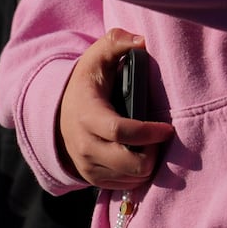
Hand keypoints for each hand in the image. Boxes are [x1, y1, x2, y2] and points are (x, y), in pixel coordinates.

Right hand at [58, 30, 174, 189]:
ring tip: (151, 145)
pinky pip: (124, 187)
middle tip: (160, 137)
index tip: (168, 128)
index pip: (122, 132)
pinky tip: (140, 156)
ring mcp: (87, 166)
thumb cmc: (86, 84)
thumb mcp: (96, 58)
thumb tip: (141, 41)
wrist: (58, 113)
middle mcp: (85, 146)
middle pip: (131, 164)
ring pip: (131, 178)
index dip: (149, 133)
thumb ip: (116, 42)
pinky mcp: (91, 179)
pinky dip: (136, 175)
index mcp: (88, 116)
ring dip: (147, 164)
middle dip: (153, 153)